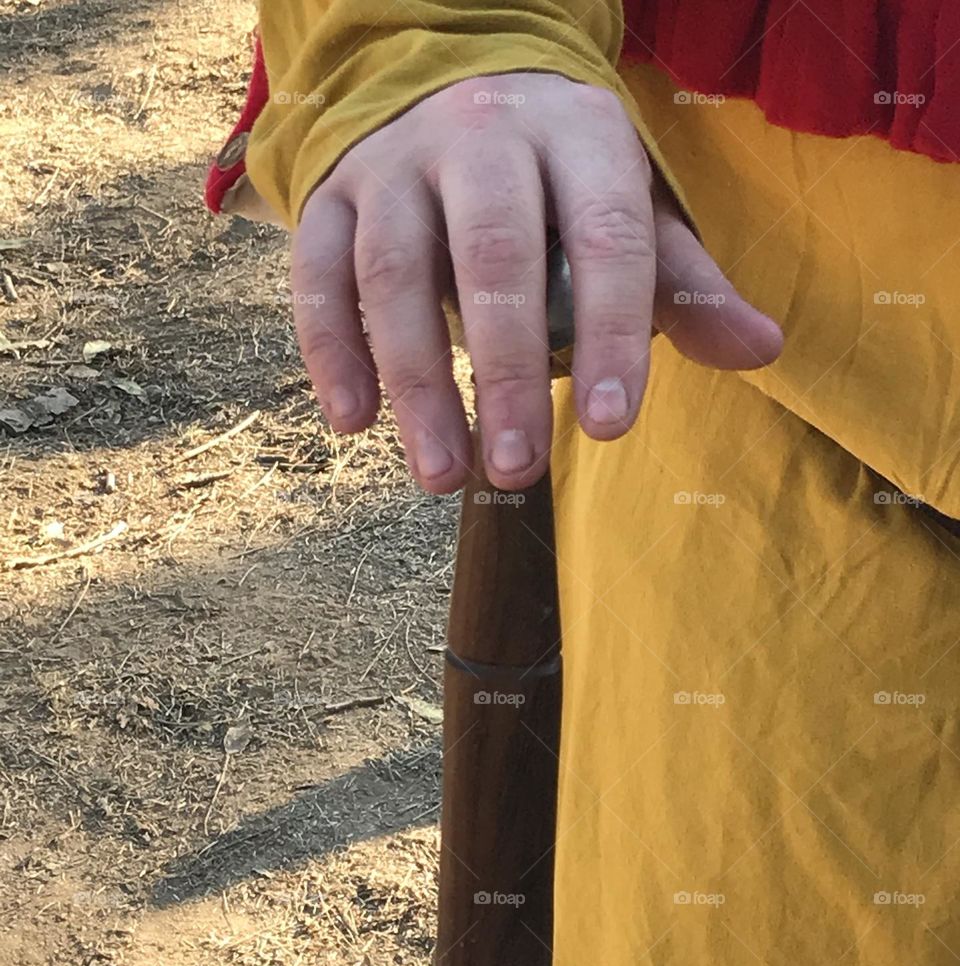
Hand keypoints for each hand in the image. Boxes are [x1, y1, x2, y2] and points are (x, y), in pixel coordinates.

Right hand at [291, 72, 782, 492]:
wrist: (449, 85)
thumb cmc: (555, 176)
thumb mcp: (627, 207)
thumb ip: (682, 283)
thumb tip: (761, 349)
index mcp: (578, 134)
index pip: (605, 236)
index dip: (613, 333)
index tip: (611, 426)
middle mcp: (482, 135)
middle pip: (493, 255)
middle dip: (508, 371)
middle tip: (516, 470)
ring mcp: (396, 163)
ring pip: (394, 273)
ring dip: (415, 383)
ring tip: (443, 475)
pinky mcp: (330, 196)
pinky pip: (318, 276)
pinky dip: (332, 352)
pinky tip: (354, 424)